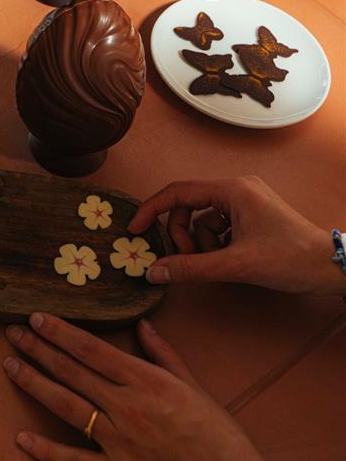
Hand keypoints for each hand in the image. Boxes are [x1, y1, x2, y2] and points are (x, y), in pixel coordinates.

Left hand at [4, 314, 269, 460]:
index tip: (37, 317)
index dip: (60, 332)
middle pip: (72, 372)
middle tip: (11, 332)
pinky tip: (22, 438)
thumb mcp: (195, 387)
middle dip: (38, 349)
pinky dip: (47, 451)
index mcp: (147, 381)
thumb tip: (141, 325)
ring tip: (10, 366)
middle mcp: (127, 407)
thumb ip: (164, 355)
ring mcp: (119, 442)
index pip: (93, 349)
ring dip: (35, 384)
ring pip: (67, 407)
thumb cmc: (221, 437)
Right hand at [129, 176, 344, 295]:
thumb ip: (191, 268)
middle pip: (189, 206)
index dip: (152, 209)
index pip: (178, 192)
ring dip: (203, 243)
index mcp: (232, 189)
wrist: (331, 266)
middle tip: (189, 260)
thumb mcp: (236, 265)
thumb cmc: (290, 259)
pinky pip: (219, 226)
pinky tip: (232, 259)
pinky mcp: (252, 214)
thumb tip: (155, 272)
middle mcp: (237, 188)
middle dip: (183, 235)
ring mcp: (246, 200)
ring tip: (220, 263)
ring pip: (204, 220)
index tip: (134, 229)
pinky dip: (217, 244)